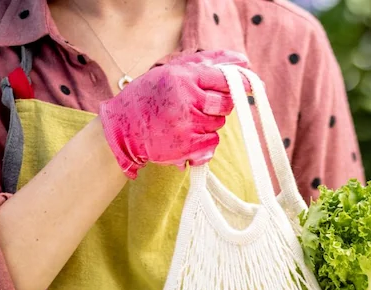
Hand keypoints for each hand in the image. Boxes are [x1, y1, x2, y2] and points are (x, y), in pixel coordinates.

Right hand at [98, 50, 249, 178]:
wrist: (121, 128)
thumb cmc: (149, 96)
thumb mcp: (172, 71)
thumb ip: (208, 63)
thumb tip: (243, 61)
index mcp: (182, 77)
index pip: (222, 78)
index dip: (237, 83)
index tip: (249, 84)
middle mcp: (186, 100)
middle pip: (226, 104)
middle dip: (218, 105)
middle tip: (198, 105)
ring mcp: (187, 125)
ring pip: (219, 125)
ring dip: (207, 124)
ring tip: (182, 120)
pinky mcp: (188, 147)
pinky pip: (212, 144)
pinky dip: (203, 142)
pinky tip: (183, 136)